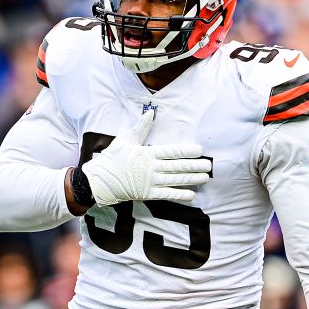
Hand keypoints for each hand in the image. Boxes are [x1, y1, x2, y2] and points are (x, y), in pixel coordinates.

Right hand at [81, 110, 211, 204]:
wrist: (99, 180)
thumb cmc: (112, 158)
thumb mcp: (125, 139)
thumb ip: (141, 127)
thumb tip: (150, 113)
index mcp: (147, 153)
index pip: (172, 151)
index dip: (187, 151)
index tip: (200, 150)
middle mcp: (151, 168)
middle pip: (178, 166)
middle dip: (195, 166)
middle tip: (209, 165)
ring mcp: (149, 182)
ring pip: (175, 180)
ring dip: (192, 179)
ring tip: (205, 178)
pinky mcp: (146, 194)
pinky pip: (166, 195)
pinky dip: (179, 194)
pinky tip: (191, 194)